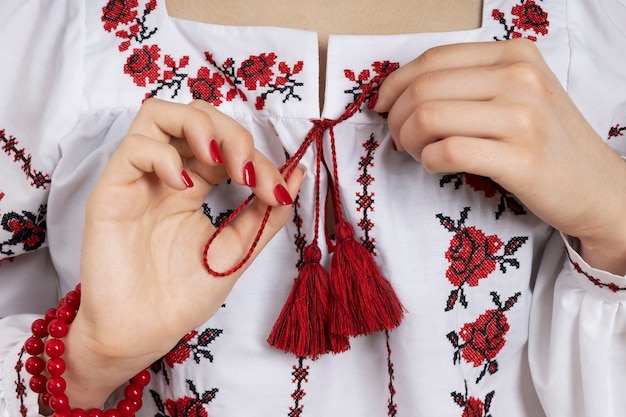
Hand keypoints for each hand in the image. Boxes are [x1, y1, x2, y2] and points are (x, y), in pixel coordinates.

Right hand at [63, 99, 304, 407]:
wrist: (141, 334)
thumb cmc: (182, 296)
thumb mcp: (236, 250)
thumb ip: (265, 214)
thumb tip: (297, 174)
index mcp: (197, 185)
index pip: (227, 145)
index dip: (258, 158)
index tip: (278, 191)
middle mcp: (168, 174)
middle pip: (197, 116)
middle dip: (233, 134)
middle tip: (249, 172)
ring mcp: (140, 179)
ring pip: (160, 114)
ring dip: (200, 126)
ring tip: (221, 162)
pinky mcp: (112, 190)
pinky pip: (134, 147)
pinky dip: (164, 156)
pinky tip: (183, 186)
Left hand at [374, 39, 625, 273]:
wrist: (595, 186)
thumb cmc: (545, 141)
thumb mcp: (515, 94)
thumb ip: (467, 83)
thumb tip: (399, 93)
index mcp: (514, 53)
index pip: (433, 59)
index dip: (395, 84)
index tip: (383, 107)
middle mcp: (519, 76)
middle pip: (423, 88)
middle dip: (395, 117)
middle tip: (400, 139)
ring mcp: (523, 115)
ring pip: (427, 117)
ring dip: (409, 140)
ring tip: (419, 153)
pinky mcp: (521, 157)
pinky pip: (447, 152)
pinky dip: (428, 161)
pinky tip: (437, 166)